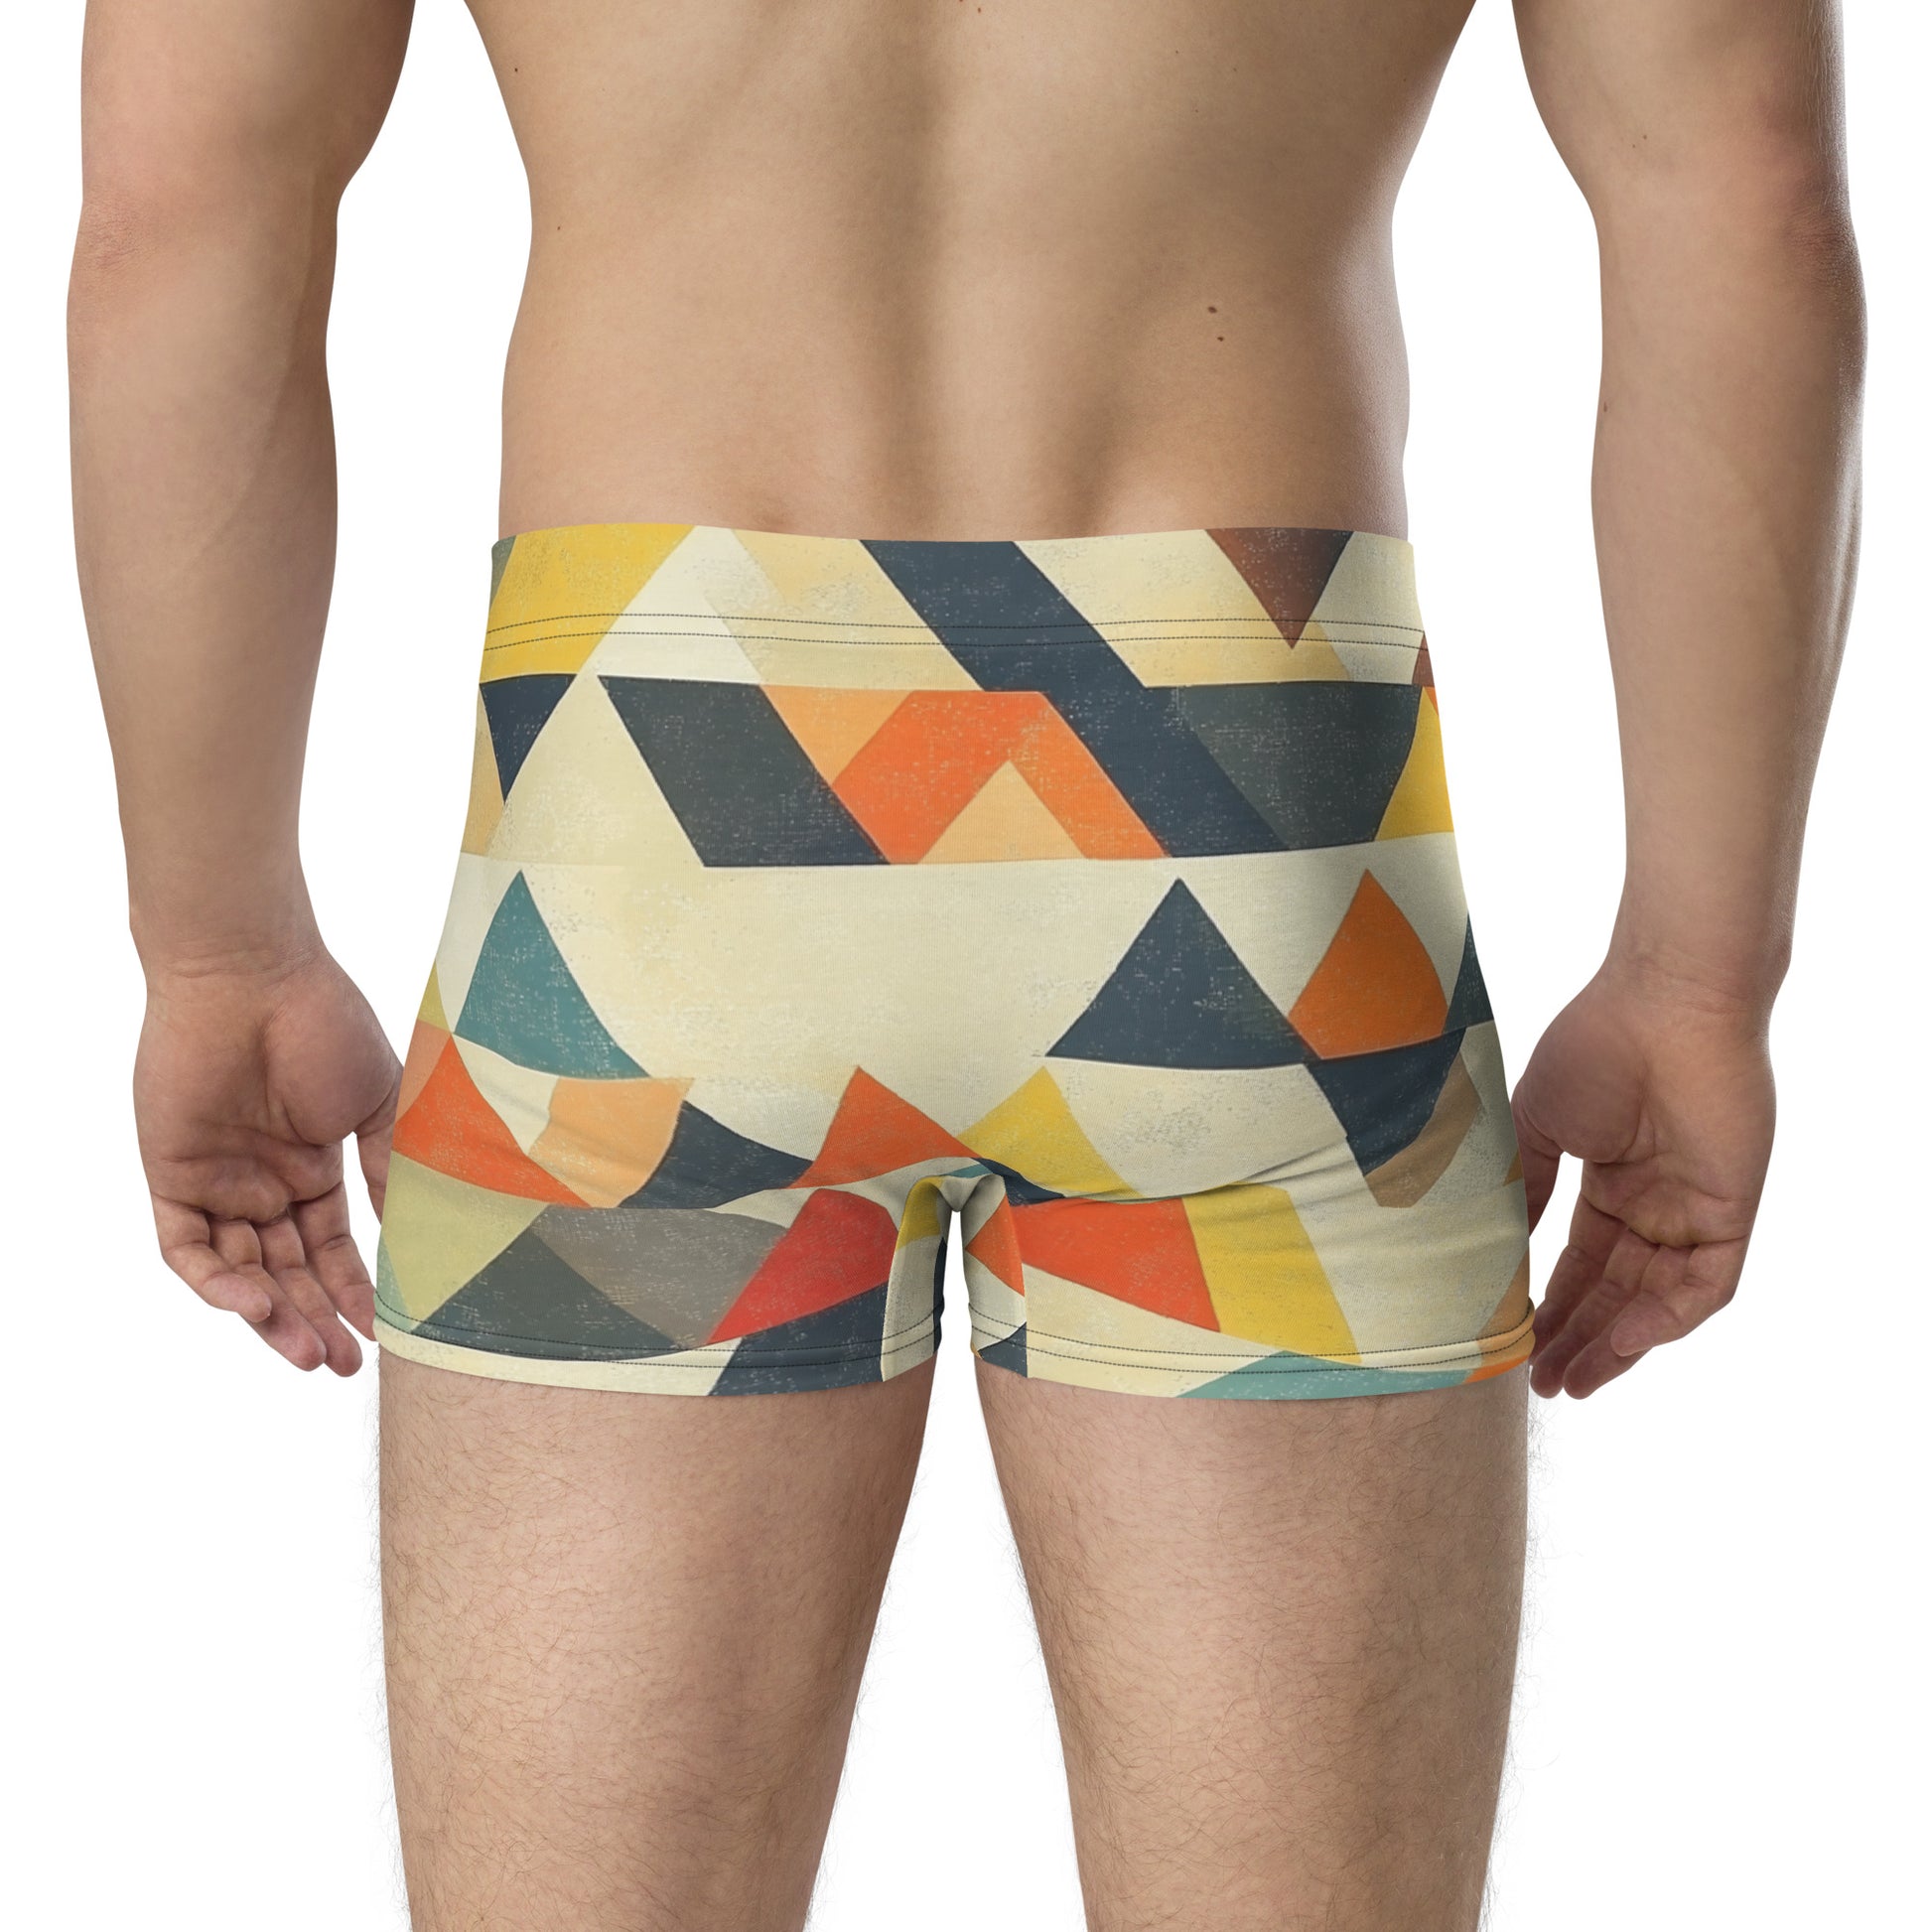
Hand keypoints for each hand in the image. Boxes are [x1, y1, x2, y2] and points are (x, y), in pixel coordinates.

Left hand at [134, 950, 400, 1372]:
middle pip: (287, 1272)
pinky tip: (256, 1305)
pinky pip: (188, 1249)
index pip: (331, 1248)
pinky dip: (218, 1283)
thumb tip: (410, 1232)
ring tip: (309, 1352)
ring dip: (273, 1316)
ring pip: (240, 1272)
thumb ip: (389, 1168)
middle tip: (345, 1365)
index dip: (355, 1292)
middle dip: (316, 1321)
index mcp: (312, 1166)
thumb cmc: (323, 1022)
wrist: (252, 975)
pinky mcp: (173, 1175)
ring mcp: (218, 1181)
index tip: (384, 1332)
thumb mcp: (377, 1102)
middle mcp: (263, 1182)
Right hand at [1510, 966, 1774, 1398]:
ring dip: (1616, 1344)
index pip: (1581, 1265)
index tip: (1513, 1345)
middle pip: (1616, 1294)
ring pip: (1657, 1301)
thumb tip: (1488, 1249)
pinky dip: (1666, 1318)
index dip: (1550, 1308)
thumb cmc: (1595, 1047)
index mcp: (1611, 1184)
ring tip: (1571, 1381)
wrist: (1663, 1004)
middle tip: (1538, 1383)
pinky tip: (1623, 1339)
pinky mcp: (1731, 1211)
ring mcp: (1693, 1210)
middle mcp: (1654, 1205)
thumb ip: (1521, 1188)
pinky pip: (1705, 1284)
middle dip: (1578, 1341)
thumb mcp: (1536, 1126)